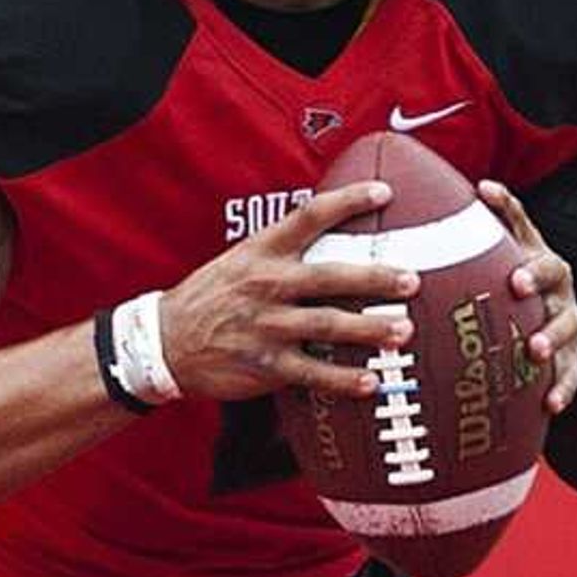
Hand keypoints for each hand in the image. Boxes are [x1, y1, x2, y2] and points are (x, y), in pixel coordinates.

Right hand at [158, 177, 416, 402]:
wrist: (164, 342)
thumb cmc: (210, 299)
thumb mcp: (240, 260)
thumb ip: (282, 251)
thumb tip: (332, 236)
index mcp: (263, 252)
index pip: (309, 217)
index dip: (348, 201)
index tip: (385, 193)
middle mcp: (267, 285)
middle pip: (330, 276)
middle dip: (375, 278)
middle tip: (412, 281)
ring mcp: (267, 326)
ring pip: (328, 325)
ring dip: (370, 329)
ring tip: (404, 332)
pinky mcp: (265, 366)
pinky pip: (312, 373)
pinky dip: (343, 380)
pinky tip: (370, 383)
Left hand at [480, 179, 576, 415]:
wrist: (553, 320)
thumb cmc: (522, 279)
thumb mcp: (519, 249)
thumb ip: (505, 219)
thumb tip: (483, 186)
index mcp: (545, 267)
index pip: (542, 260)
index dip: (528, 259)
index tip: (512, 270)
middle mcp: (561, 295)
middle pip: (558, 291)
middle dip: (539, 289)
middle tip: (519, 292)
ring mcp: (568, 328)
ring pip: (566, 333)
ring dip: (550, 340)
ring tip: (534, 352)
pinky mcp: (571, 362)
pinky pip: (571, 377)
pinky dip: (563, 390)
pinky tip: (551, 405)